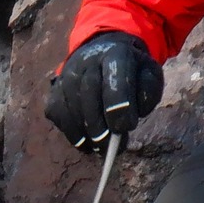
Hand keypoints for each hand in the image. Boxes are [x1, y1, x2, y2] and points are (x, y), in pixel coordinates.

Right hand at [45, 31, 164, 151]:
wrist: (101, 52)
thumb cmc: (130, 71)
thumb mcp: (148, 74)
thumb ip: (148, 92)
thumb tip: (136, 112)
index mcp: (116, 54)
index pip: (115, 79)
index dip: (120, 105)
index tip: (126, 128)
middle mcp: (87, 61)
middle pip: (89, 94)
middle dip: (99, 125)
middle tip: (110, 147)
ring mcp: (66, 75)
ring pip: (71, 107)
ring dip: (84, 133)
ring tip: (98, 149)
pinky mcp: (55, 90)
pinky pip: (58, 114)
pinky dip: (70, 132)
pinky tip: (84, 142)